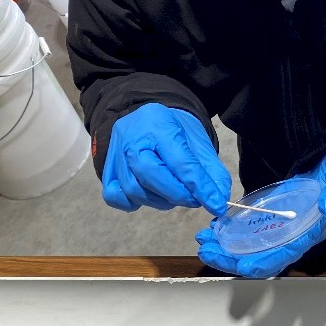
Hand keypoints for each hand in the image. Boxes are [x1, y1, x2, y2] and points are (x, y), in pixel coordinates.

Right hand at [101, 103, 230, 214]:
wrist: (148, 121)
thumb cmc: (175, 131)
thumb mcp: (198, 142)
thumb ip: (211, 170)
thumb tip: (219, 199)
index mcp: (158, 123)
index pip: (180, 160)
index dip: (200, 187)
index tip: (216, 205)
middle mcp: (131, 136)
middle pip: (149, 174)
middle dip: (178, 194)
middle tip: (195, 200)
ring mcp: (114, 153)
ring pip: (134, 189)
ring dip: (160, 200)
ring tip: (175, 194)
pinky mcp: (106, 171)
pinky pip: (115, 196)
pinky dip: (135, 203)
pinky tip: (152, 195)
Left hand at [195, 144, 325, 277]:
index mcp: (313, 230)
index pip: (287, 253)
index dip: (265, 261)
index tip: (243, 265)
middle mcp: (297, 234)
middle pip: (263, 256)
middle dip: (233, 258)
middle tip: (207, 249)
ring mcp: (285, 226)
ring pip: (253, 246)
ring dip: (227, 247)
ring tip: (204, 239)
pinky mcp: (276, 215)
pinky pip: (252, 229)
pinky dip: (232, 231)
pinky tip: (215, 226)